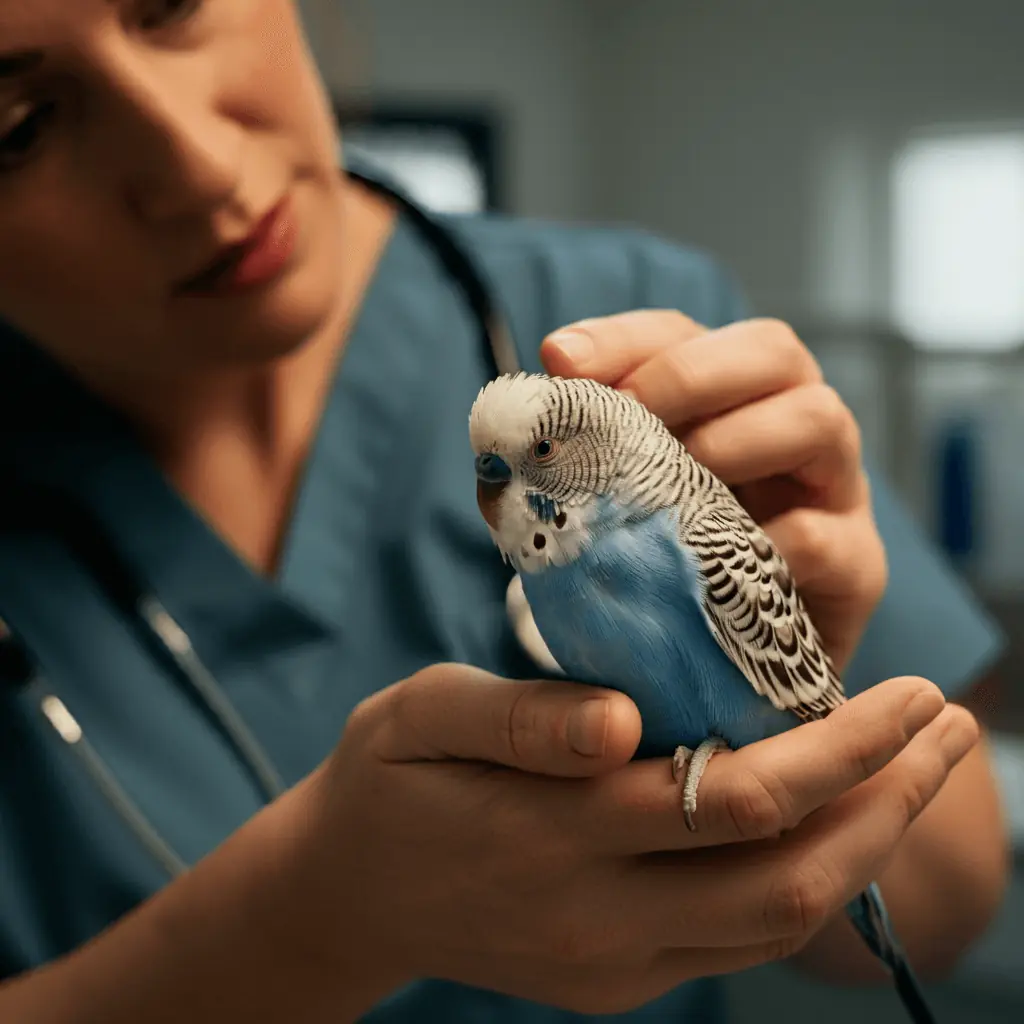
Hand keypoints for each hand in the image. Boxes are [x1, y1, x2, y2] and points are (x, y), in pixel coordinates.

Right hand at [289, 664, 974, 1015]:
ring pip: (780, 921)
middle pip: (790, 875)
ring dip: (867, 846)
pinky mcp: (616, 983)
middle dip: (890, 800)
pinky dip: (806, 877)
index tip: (906, 691)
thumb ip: (515, 716)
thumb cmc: (385, 782)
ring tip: (917, 771)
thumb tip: (625, 719)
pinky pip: (738, 941)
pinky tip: (829, 819)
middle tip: (948, 723)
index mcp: (552, 833)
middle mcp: (599, 915)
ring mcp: (614, 963)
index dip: (842, 749)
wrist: (343, 898)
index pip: (738, 798)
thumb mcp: (418, 716)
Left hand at [541, 311, 885, 671]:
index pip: (681, 336)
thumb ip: (569, 472)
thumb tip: (506, 437)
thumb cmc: (663, 577)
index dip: (624, 338)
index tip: (560, 360)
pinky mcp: (857, 568)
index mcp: (725, 404)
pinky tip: (716, 561)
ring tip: (686, 472)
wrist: (723, 671)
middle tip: (633, 410)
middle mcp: (787, 429)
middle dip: (692, 371)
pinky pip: (832, 538)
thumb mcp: (612, 512)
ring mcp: (832, 493)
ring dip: (740, 436)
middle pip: (773, 350)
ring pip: (822, 417)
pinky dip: (776, 540)